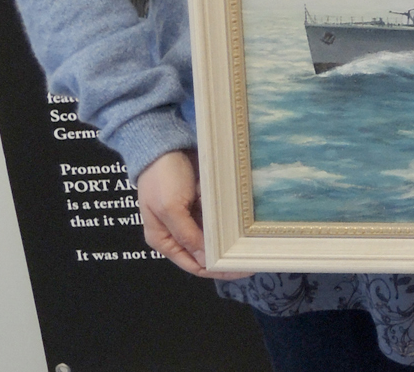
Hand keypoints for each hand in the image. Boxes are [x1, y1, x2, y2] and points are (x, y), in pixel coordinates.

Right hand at [136, 150, 245, 278]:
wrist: (165, 144)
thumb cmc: (161, 177)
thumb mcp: (171, 208)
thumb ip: (187, 234)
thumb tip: (204, 259)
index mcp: (164, 239)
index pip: (192, 264)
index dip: (215, 269)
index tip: (238, 270)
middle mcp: (177, 231)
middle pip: (205, 251)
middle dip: (226, 255)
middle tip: (251, 257)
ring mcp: (190, 215)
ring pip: (214, 234)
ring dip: (229, 237)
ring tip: (252, 243)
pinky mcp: (201, 200)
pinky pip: (218, 215)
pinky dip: (228, 218)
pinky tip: (243, 223)